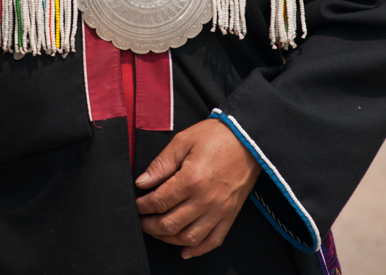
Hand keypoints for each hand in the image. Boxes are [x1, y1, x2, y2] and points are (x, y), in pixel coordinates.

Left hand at [135, 118, 260, 258]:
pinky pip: (213, 241)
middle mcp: (205, 200)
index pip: (159, 202)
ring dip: (168, 239)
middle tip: (142, 220)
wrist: (248, 139)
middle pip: (170, 224)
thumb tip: (142, 182)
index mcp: (191, 179)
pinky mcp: (230, 215)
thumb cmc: (216, 136)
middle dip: (150, 225)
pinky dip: (197, 249)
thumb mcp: (183, 141)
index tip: (137, 204)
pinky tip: (184, 250)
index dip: (143, 205)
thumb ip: (161, 164)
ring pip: (188, 237)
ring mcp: (219, 210)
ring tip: (157, 231)